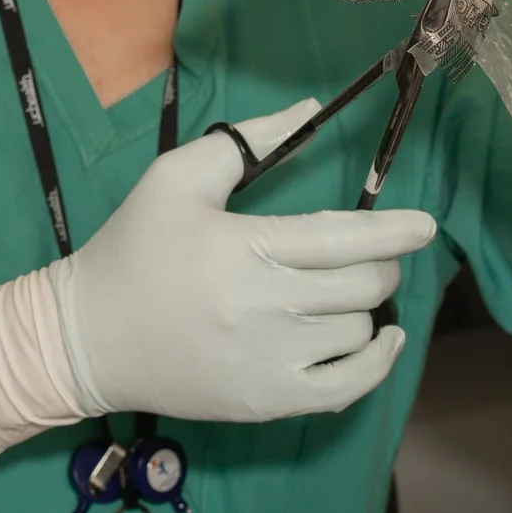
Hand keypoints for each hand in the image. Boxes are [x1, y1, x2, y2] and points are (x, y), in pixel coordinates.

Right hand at [55, 99, 435, 420]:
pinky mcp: (268, 401)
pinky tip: (379, 340)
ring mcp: (269, 363)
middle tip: (362, 254)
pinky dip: (377, 363)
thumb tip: (309, 111)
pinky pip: (349, 388)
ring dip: (361, 308)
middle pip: (362, 286)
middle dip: (378, 264)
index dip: (395, 231)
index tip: (424, 225)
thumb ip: (246, 140)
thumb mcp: (176, 178)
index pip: (344, 238)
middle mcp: (264, 309)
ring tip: (336, 294)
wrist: (87, 338)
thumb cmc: (133, 249)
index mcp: (243, 248)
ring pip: (359, 331)